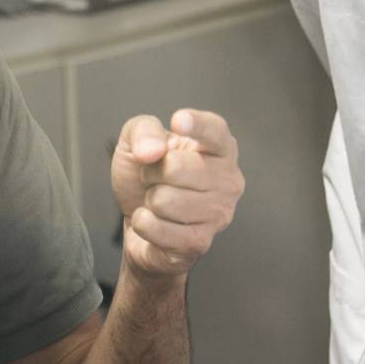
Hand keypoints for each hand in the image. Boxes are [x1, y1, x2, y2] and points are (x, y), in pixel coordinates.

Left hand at [109, 109, 243, 280]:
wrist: (139, 220)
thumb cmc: (147, 176)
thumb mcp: (136, 141)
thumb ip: (143, 131)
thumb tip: (152, 150)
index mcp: (220, 148)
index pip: (215, 131)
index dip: (196, 125)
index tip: (177, 121)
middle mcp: (228, 180)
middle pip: (175, 167)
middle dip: (151, 173)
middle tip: (155, 178)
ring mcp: (218, 214)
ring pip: (164, 200)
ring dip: (149, 200)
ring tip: (157, 200)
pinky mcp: (200, 242)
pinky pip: (159, 228)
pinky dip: (144, 223)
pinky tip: (153, 220)